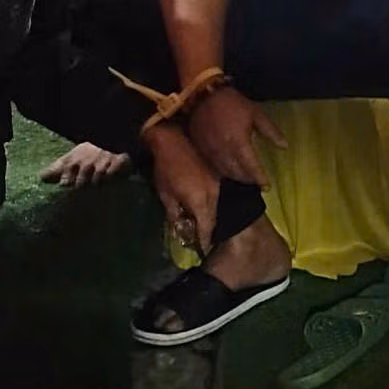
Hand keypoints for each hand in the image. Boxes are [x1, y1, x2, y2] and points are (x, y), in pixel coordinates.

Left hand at [146, 125, 222, 253]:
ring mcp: (221, 184)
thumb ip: (175, 213)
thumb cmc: (166, 168)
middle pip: (216, 218)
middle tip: (205, 239)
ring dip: (215, 216)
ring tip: (209, 223)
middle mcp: (215, 195)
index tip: (204, 249)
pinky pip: (223, 195)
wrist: (173, 140)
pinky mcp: (221, 176)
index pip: (207, 227)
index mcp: (201, 201)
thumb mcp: (165, 193)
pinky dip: (217, 203)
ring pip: (221, 207)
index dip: (205, 240)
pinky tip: (211, 205)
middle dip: (211, 229)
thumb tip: (180, 227)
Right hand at [187, 85, 285, 185]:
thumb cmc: (233, 104)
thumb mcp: (256, 114)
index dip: (260, 178)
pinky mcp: (201, 150)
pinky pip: (213, 167)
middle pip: (237, 174)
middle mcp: (224, 152)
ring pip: (225, 173)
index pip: (252, 167)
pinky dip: (224, 172)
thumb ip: (271, 132)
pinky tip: (230, 170)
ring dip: (236, 177)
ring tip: (245, 177)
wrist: (204, 95)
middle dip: (248, 179)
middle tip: (256, 181)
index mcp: (239, 143)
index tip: (267, 186)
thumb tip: (285, 146)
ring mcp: (210, 152)